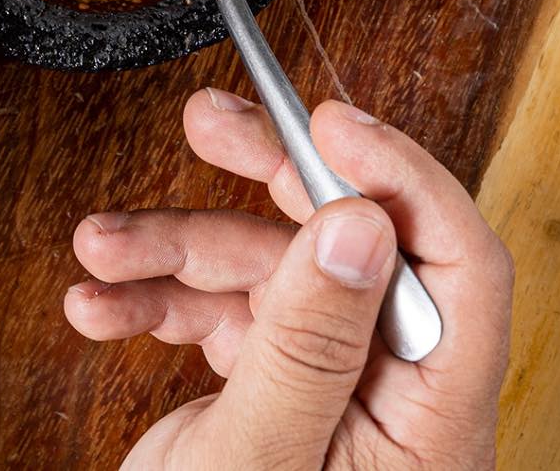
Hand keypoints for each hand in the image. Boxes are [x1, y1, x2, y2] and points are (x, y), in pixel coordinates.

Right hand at [65, 88, 511, 469]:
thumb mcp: (260, 462)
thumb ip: (311, 344)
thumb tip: (361, 220)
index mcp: (430, 419)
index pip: (456, 264)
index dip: (401, 175)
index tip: (330, 122)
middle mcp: (389, 391)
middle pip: (351, 241)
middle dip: (269, 180)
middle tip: (211, 126)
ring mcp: (327, 387)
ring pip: (268, 270)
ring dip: (174, 248)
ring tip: (103, 243)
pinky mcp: (271, 389)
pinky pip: (222, 315)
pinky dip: (157, 298)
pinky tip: (103, 302)